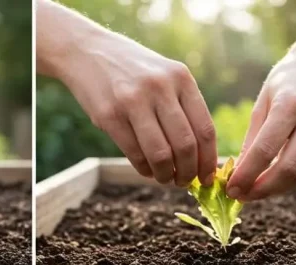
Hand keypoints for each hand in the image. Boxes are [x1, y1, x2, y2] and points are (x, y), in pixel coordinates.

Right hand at [55, 31, 215, 185]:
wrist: (87, 51)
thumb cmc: (134, 71)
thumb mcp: (165, 75)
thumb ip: (184, 107)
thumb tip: (202, 156)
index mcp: (181, 78)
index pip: (205, 129)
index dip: (208, 161)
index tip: (206, 177)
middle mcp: (159, 88)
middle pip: (185, 146)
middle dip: (188, 172)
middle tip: (184, 182)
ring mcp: (133, 101)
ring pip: (161, 155)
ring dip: (166, 175)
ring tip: (166, 178)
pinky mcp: (109, 115)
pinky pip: (135, 154)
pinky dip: (144, 169)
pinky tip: (147, 169)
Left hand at [226, 53, 295, 200]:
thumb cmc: (286, 82)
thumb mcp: (262, 102)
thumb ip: (252, 140)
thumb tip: (238, 176)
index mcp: (290, 104)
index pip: (266, 150)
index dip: (248, 175)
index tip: (231, 189)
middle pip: (289, 168)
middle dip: (263, 189)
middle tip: (243, 196)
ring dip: (278, 189)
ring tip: (257, 191)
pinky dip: (293, 180)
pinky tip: (277, 179)